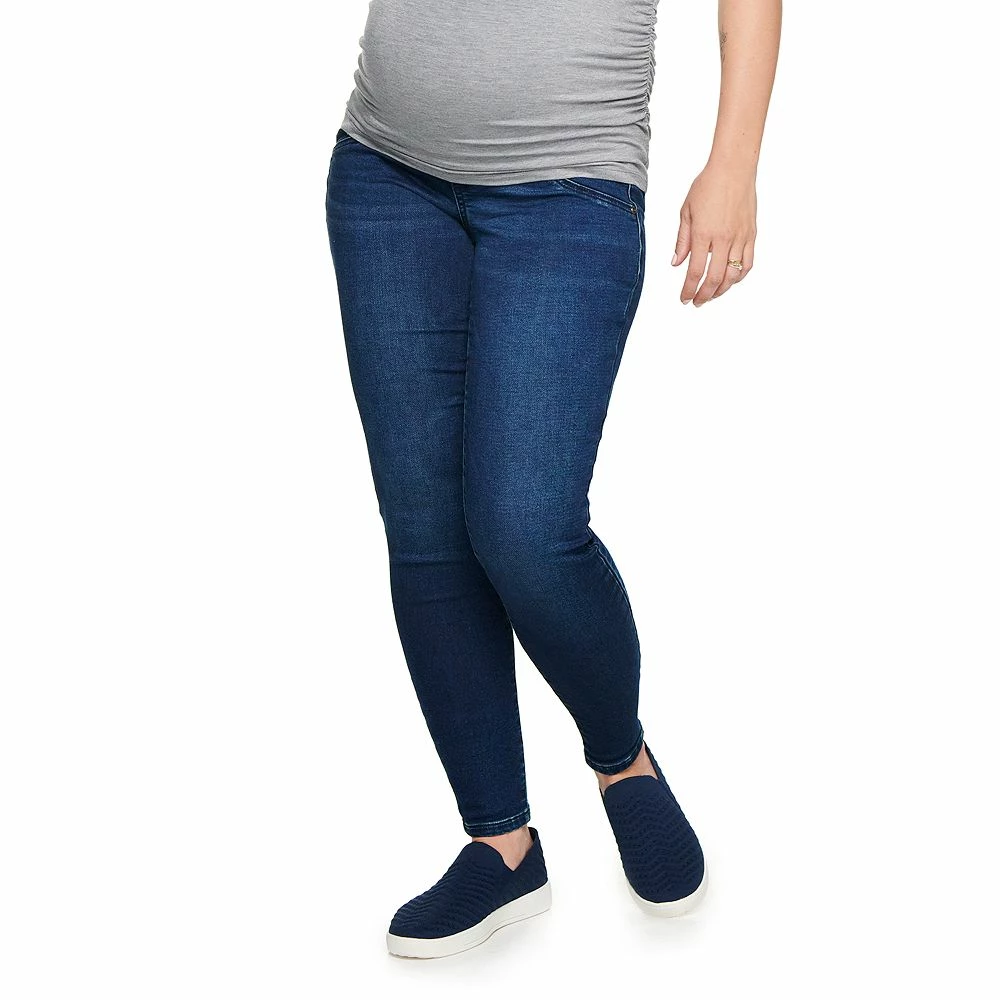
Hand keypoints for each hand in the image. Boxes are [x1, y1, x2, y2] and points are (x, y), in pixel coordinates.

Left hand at [672, 161, 756, 305]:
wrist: (733, 168)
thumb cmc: (707, 185)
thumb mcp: (686, 211)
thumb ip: (682, 240)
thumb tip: (676, 264)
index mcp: (703, 234)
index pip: (695, 272)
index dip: (689, 290)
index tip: (684, 299)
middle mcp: (723, 239)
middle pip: (715, 279)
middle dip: (704, 295)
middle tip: (696, 302)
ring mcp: (740, 237)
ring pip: (734, 275)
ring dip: (722, 290)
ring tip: (712, 294)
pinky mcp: (751, 234)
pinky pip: (748, 263)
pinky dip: (740, 277)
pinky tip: (731, 280)